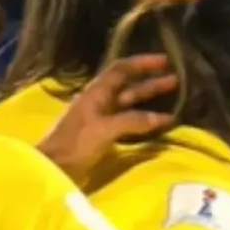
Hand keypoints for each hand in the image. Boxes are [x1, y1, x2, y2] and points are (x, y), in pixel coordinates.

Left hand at [38, 54, 176, 185]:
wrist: (53, 168)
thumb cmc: (75, 144)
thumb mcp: (105, 129)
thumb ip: (134, 121)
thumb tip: (163, 118)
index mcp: (96, 93)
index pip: (121, 69)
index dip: (142, 63)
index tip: (164, 60)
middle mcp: (99, 102)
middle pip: (129, 87)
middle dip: (151, 82)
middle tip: (175, 80)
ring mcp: (100, 119)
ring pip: (129, 105)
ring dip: (149, 101)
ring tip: (173, 101)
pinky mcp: (102, 135)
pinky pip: (128, 122)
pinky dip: (143, 121)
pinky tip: (156, 124)